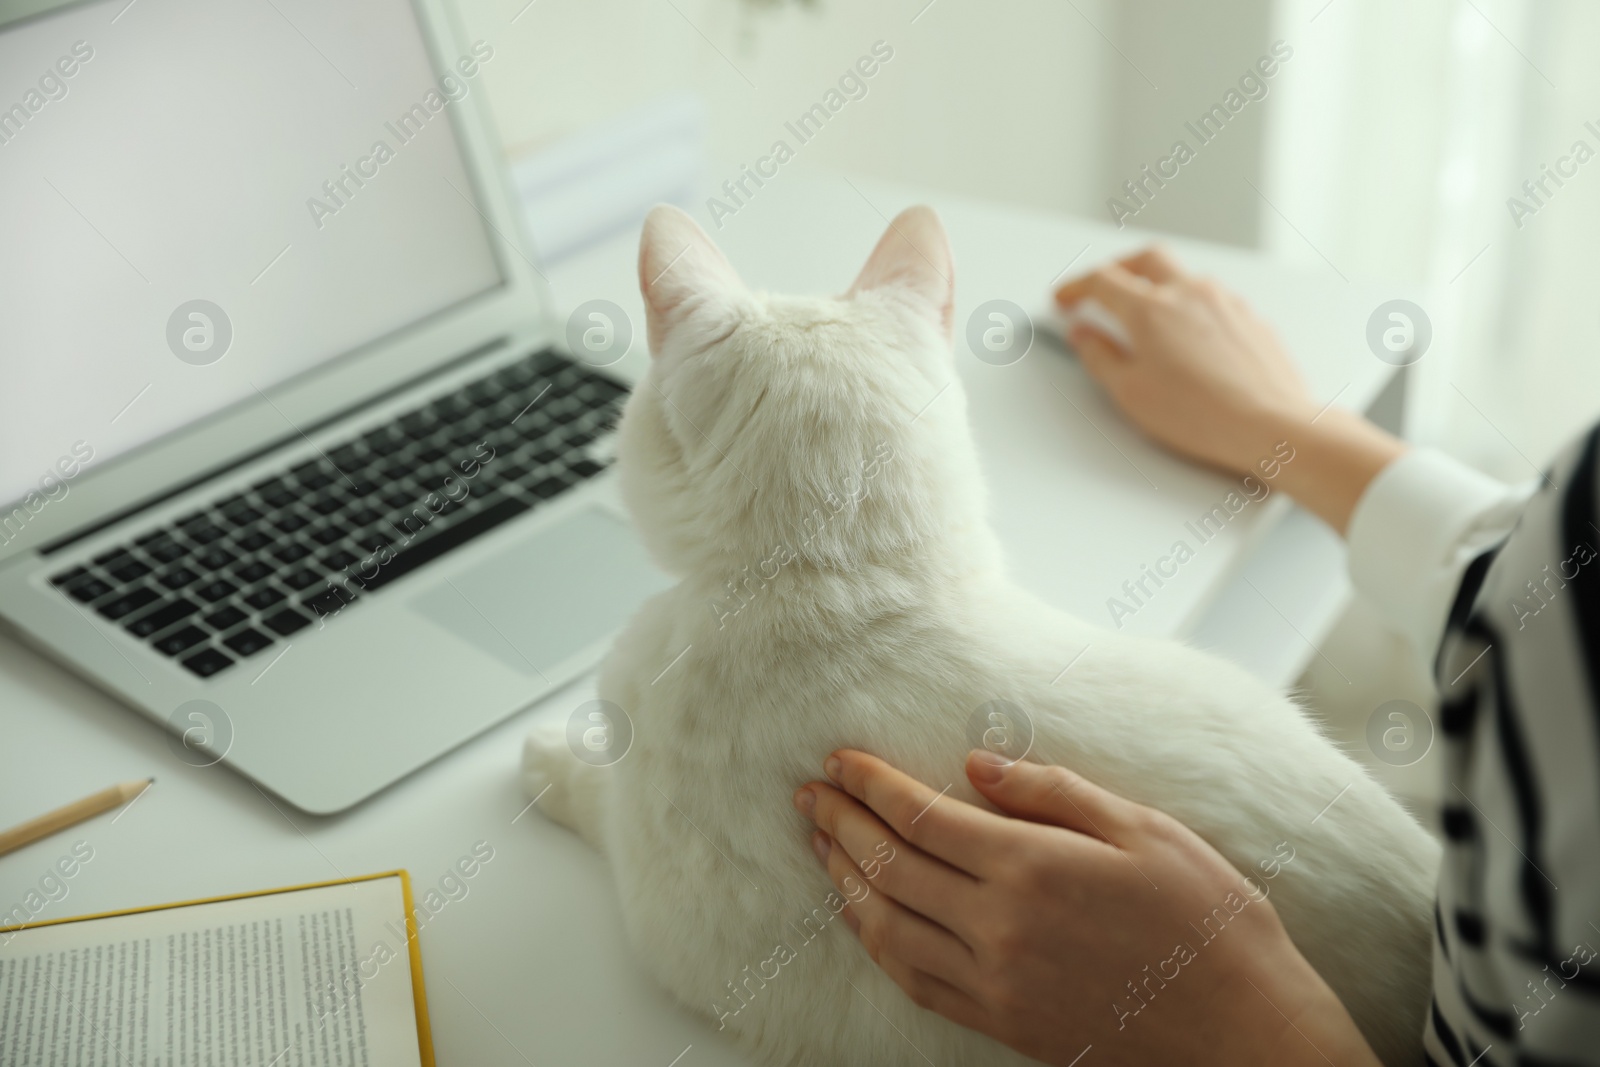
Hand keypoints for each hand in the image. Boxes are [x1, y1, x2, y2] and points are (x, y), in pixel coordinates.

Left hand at [793, 750, 1381, 1066]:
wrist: (1244, 1034)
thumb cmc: (1209, 922)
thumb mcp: (1144, 830)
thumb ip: (1052, 792)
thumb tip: (976, 763)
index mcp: (1032, 868)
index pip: (920, 817)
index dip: (870, 785)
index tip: (840, 760)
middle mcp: (999, 927)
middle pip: (889, 867)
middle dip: (840, 823)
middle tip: (809, 793)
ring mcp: (995, 982)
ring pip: (887, 928)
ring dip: (844, 880)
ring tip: (820, 844)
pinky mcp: (1001, 1021)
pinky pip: (913, 979)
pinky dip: (875, 942)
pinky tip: (862, 916)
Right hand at [1054, 247, 1404, 533]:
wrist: (1271, 426)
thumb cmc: (1203, 416)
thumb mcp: (1130, 393)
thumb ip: (1100, 356)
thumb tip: (1084, 335)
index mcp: (1150, 310)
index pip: (1102, 280)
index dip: (1076, 287)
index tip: (1066, 299)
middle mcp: (1189, 294)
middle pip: (1144, 259)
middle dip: (1117, 269)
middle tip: (1101, 290)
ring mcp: (1224, 302)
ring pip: (1182, 277)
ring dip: (1157, 288)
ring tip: (1145, 322)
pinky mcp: (1249, 318)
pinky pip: (1211, 300)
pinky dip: (1188, 309)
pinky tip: (1186, 341)